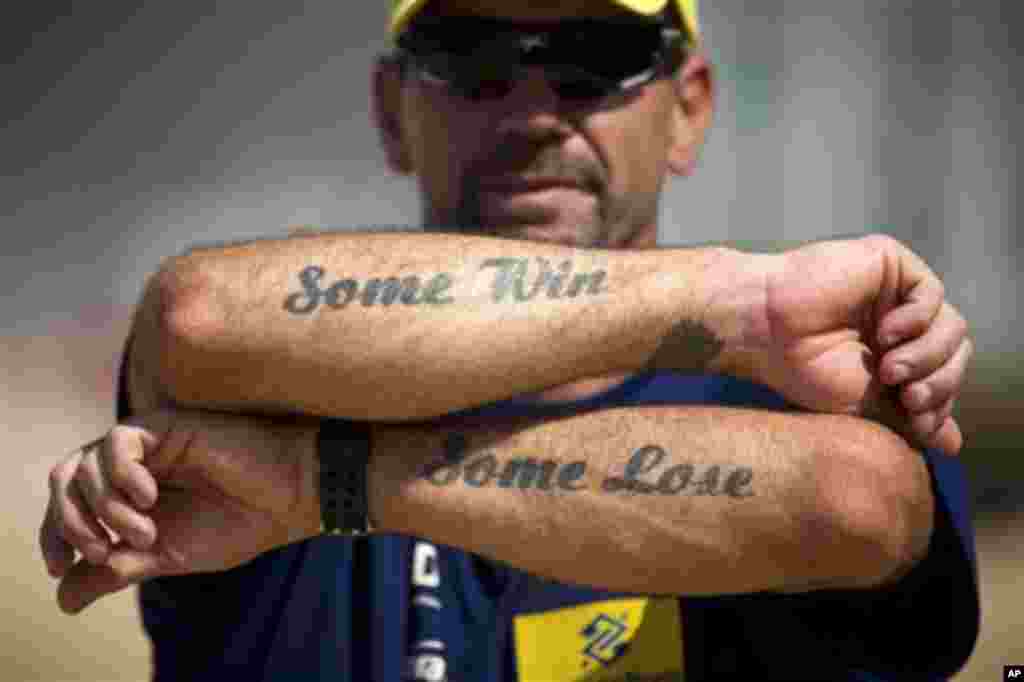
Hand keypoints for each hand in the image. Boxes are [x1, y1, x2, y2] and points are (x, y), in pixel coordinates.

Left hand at [40, 410, 318, 613]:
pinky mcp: (166, 424)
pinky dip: (122, 474)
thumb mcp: (169, 557)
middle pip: (65, 481)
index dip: (53, 535)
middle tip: (103, 550)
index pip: (68, 507)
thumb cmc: (240, 524)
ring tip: (145, 530)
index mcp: (129, 498)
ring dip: (104, 507)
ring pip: (85, 464)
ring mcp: (148, 445)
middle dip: (71, 521)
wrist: (289, 496)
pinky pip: (118, 441)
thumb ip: (117, 570)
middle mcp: (132, 468)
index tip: (61, 567)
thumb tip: (63, 600)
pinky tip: (149, 496)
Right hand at [747, 234, 970, 453]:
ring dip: (929, 355)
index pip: (943, 374)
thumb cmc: (802, 369)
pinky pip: (931, 293)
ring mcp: (894, 292)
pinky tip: (885, 333)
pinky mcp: (889, 262)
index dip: (940, 398)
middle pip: (954, 350)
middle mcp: (898, 321)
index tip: (915, 419)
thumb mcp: (865, 405)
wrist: (766, 331)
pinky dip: (917, 320)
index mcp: (892, 352)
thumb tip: (953, 445)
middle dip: (940, 380)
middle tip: (909, 398)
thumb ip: (911, 419)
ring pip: (951, 325)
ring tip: (891, 370)